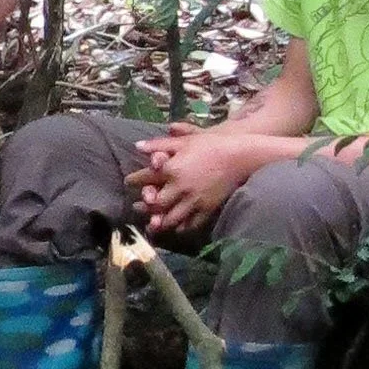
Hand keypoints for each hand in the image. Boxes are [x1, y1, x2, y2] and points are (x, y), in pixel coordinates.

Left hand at [125, 125, 257, 236]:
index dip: (134, 180)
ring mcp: (194, 200)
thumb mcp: (185, 141)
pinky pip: (191, 224)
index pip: (146, 178)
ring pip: (171, 218)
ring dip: (159, 222)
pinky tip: (176, 227)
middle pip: (155, 203)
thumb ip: (159, 144)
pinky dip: (181, 227)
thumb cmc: (211, 145)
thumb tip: (138, 146)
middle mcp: (180, 187)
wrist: (240, 157)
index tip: (129, 182)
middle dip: (144, 206)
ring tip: (152, 224)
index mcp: (172, 169)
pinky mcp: (207, 209)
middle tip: (137, 207)